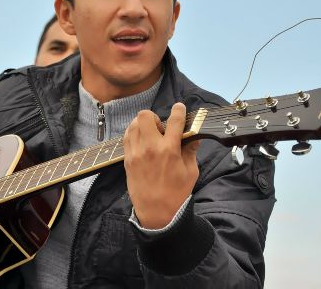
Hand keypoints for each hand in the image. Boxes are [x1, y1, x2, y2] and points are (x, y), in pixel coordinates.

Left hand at [124, 103, 199, 228]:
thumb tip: (194, 136)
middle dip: (154, 117)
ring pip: (133, 124)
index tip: (180, 107)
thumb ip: (191, 150)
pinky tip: (142, 142)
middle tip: (161, 129)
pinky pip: (127, 137)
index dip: (178, 110)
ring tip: (151, 136)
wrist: (156, 213)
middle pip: (145, 116)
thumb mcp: (191, 172)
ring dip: (143, 125)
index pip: (174, 121)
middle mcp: (150, 148)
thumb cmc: (177, 194)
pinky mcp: (127, 159)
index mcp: (169, 150)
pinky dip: (134, 134)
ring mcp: (136, 153)